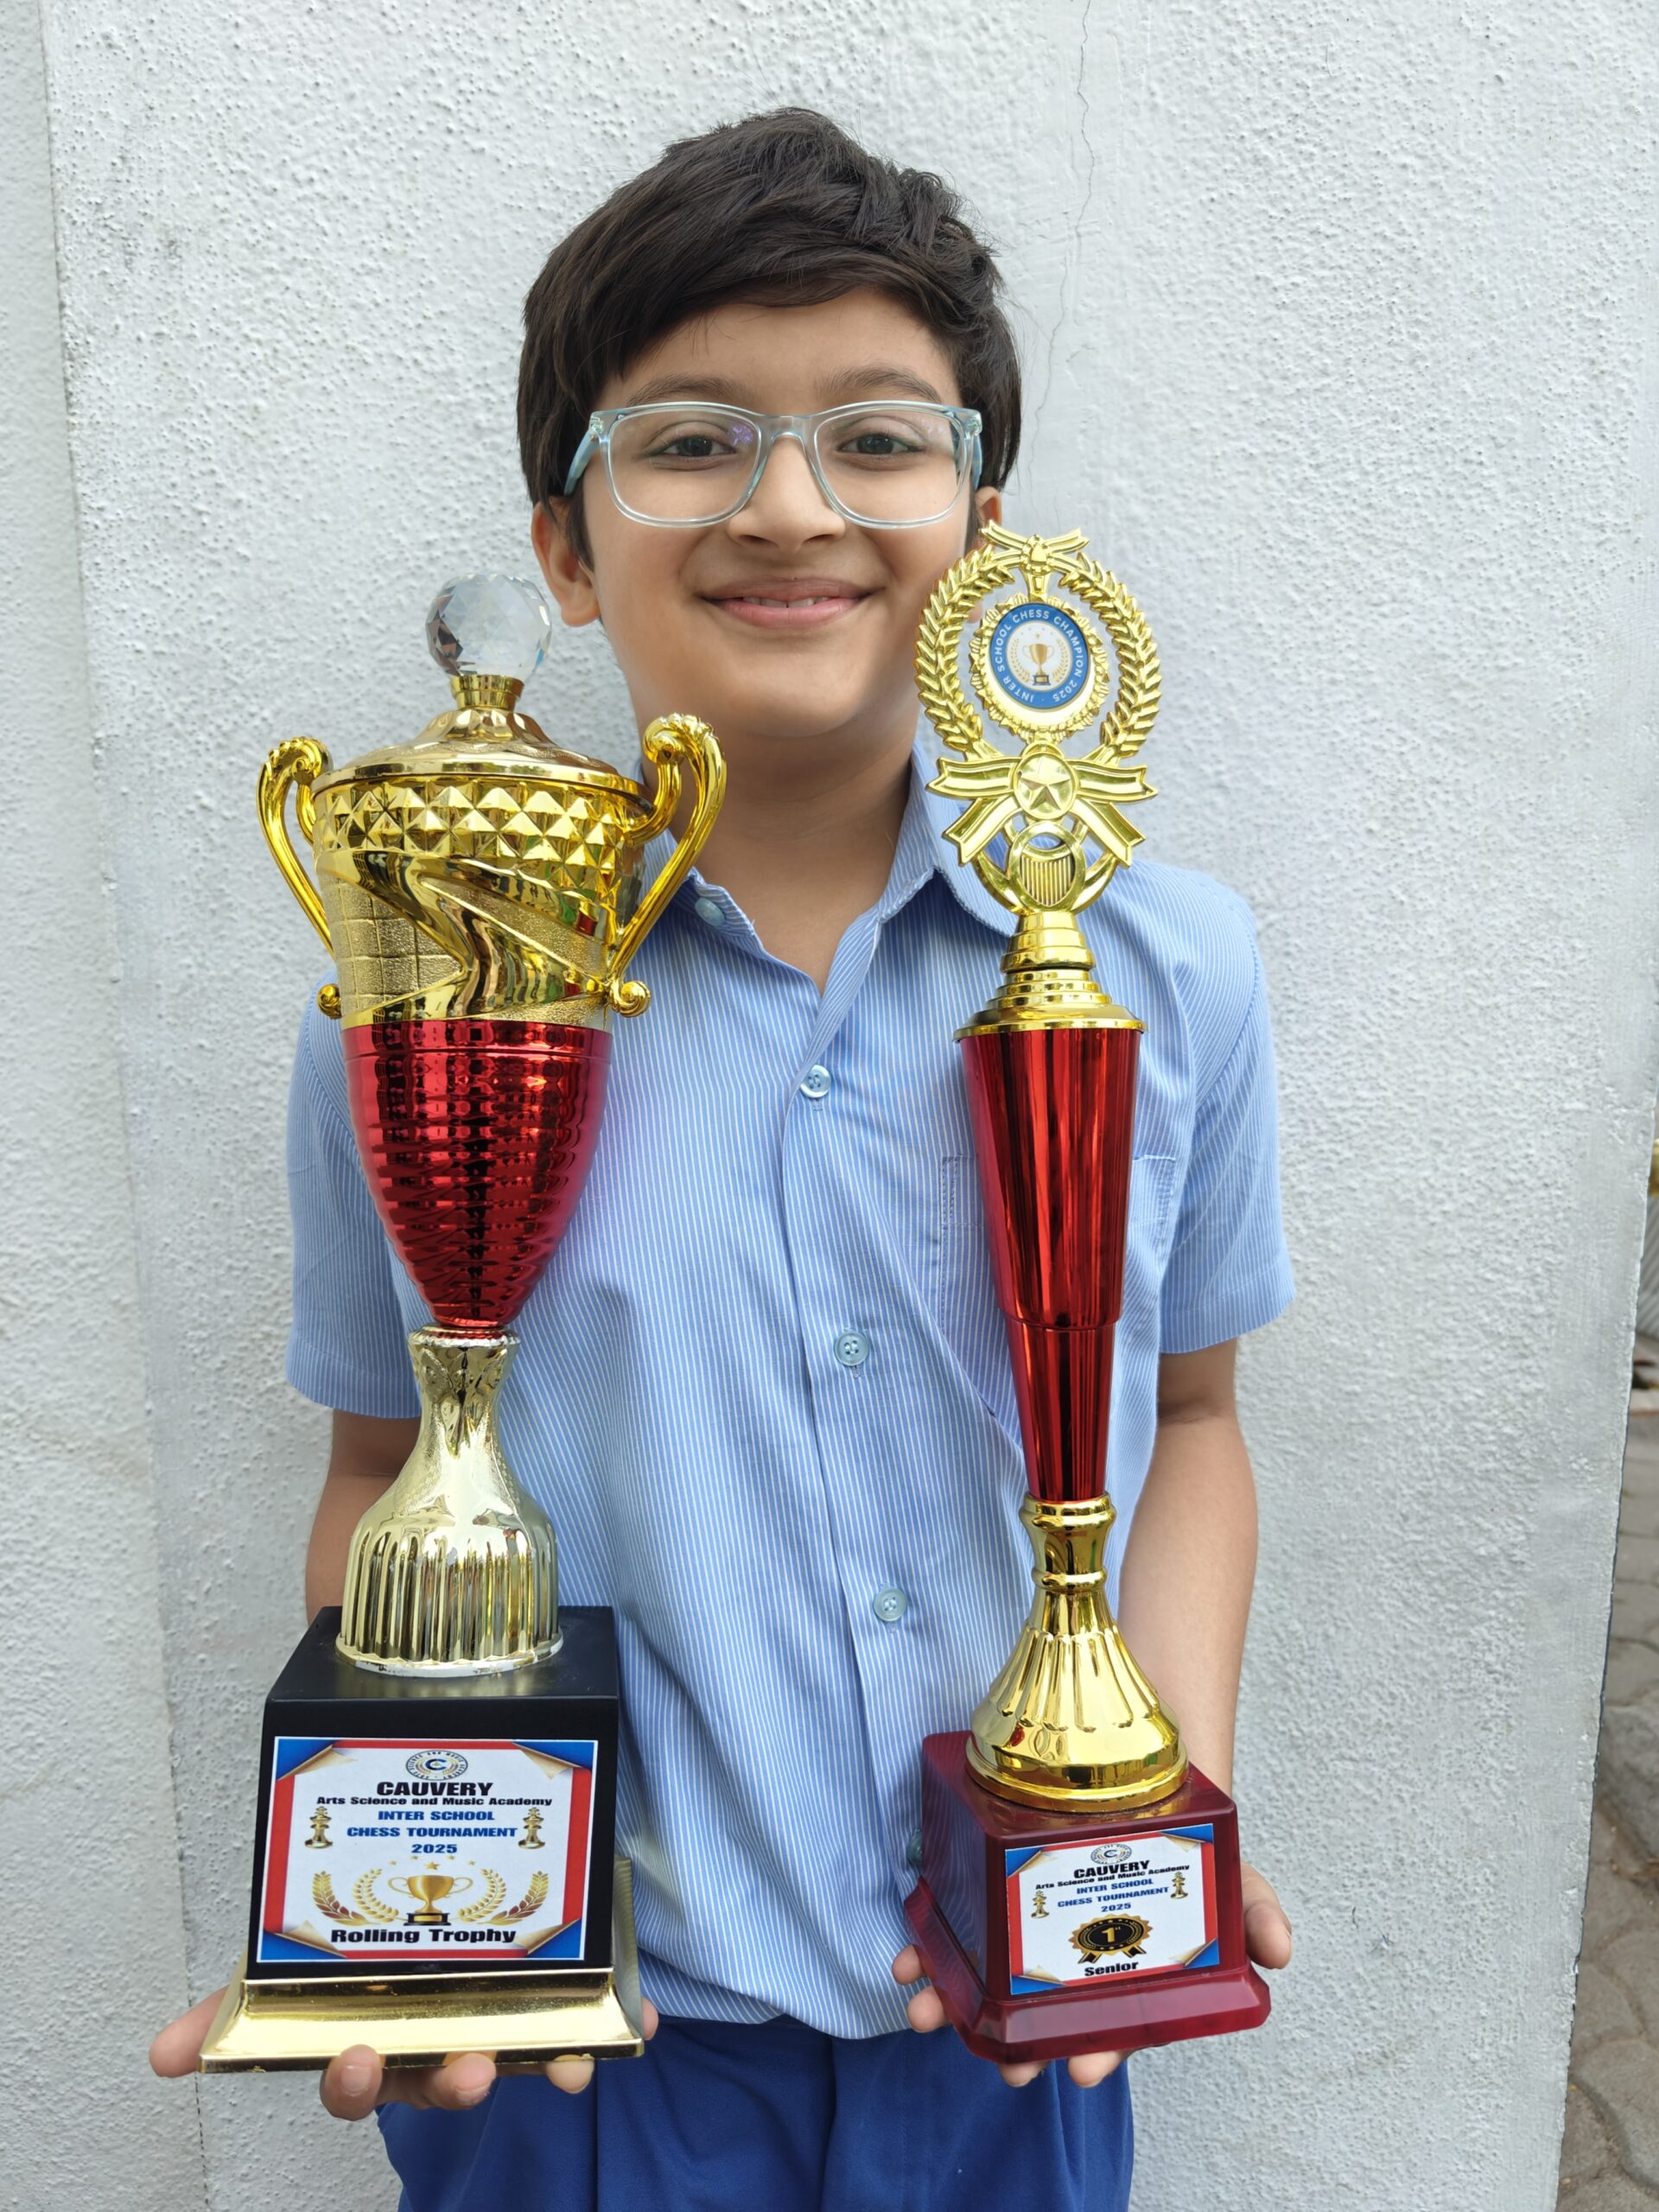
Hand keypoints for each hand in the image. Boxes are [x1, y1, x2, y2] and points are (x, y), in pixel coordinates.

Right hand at [149, 1989, 659, 2113]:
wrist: (449, 1886)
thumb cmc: (365, 1953)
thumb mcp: (297, 1968)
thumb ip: (234, 2006)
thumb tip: (160, 2057)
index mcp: (372, 2037)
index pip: (354, 2080)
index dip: (353, 2081)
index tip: (355, 2060)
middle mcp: (435, 2042)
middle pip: (438, 2077)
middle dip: (448, 2080)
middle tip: (464, 2066)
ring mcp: (498, 2028)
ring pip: (516, 2058)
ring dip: (537, 2064)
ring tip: (555, 2061)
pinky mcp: (557, 2008)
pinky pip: (591, 2028)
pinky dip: (617, 2028)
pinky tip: (640, 2022)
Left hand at [893, 1860, 1291, 2089]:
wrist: (1135, 1761)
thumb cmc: (1178, 1837)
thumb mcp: (1223, 1868)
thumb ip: (1250, 1909)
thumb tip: (1279, 1955)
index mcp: (1125, 1973)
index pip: (1113, 2026)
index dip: (1099, 2050)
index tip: (1082, 2068)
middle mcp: (1070, 1960)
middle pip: (1043, 2015)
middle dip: (1018, 2046)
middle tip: (1005, 2069)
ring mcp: (1024, 1928)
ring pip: (986, 1980)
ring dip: (954, 2002)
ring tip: (927, 2012)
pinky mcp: (987, 1888)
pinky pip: (954, 1926)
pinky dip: (928, 1946)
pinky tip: (909, 1958)